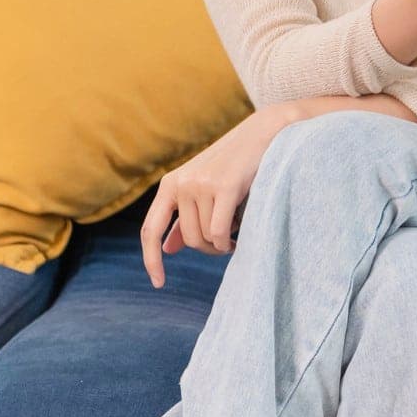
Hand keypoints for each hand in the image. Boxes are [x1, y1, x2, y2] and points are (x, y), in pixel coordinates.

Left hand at [141, 105, 298, 287]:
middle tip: (225, 244)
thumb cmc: (235, 165)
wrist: (266, 133)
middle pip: (187, 239)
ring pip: (205, 237)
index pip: (150, 229)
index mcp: (171, 184)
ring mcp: (202, 183)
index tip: (158, 283)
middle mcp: (182, 183)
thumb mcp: (204, 190)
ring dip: (222, 243)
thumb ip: (184, 218)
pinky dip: (228, 241)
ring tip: (235, 232)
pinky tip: (238, 237)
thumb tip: (167, 249)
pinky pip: (219, 231)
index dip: (150, 259)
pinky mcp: (225, 185)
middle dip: (207, 248)